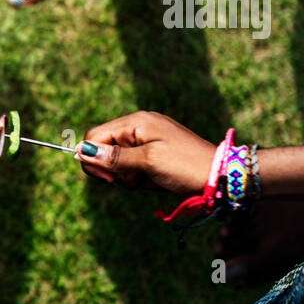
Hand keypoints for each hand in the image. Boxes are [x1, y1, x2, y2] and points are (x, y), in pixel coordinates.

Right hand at [78, 111, 215, 193]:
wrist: (221, 176)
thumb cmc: (185, 165)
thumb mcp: (148, 162)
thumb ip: (115, 157)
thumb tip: (82, 151)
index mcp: (136, 122)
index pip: (95, 136)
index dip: (93, 158)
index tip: (108, 179)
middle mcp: (139, 127)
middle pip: (104, 149)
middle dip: (113, 169)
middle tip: (133, 179)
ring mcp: (147, 140)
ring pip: (117, 161)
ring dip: (127, 176)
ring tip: (148, 180)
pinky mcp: (154, 154)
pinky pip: (132, 167)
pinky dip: (137, 178)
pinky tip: (153, 181)